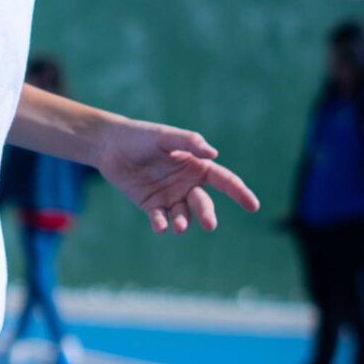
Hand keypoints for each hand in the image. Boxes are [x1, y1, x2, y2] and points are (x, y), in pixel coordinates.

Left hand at [93, 115, 259, 235]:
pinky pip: (160, 219)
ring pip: (183, 215)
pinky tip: (161, 227)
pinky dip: (162, 225)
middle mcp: (187, 184)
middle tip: (209, 225)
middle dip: (207, 214)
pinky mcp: (151, 205)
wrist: (110, 145)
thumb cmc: (141, 136)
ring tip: (178, 226)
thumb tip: (214, 154)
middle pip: (203, 203)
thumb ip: (189, 142)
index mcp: (197, 166)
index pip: (225, 181)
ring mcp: (170, 196)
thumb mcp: (165, 136)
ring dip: (183, 222)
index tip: (253, 206)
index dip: (240, 193)